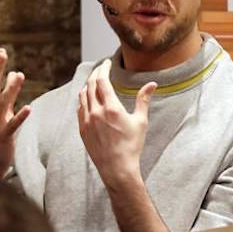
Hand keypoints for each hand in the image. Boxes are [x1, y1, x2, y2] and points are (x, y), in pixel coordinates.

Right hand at [0, 48, 30, 176]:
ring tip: (20, 75)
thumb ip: (8, 95)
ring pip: (2, 104)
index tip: (1, 51)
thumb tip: (15, 73)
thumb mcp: (2, 113)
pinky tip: (29, 108)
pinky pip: (12, 126)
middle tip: (2, 54)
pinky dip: (19, 117)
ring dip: (10, 90)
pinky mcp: (4, 139)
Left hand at [77, 59, 156, 189]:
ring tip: (94, 81)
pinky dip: (83, 99)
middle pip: (90, 85)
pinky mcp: (82, 129)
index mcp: (111, 108)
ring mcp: (87, 121)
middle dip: (96, 73)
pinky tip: (88, 99)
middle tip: (102, 68)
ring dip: (88, 85)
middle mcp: (96, 112)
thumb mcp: (140, 122)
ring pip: (82, 95)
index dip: (103, 68)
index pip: (102, 80)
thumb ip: (143, 100)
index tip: (107, 63)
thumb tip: (152, 84)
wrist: (117, 168)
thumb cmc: (132, 146)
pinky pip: (80, 108)